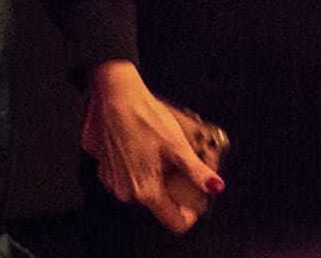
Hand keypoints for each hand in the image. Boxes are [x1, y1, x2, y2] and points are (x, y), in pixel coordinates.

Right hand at [83, 61, 223, 233]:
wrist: (114, 98)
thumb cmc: (144, 117)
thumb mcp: (177, 145)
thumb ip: (196, 171)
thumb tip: (215, 186)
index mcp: (145, 190)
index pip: (174, 222)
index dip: (190, 214)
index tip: (198, 200)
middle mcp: (126, 193)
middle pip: (159, 202)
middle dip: (174, 186)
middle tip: (182, 161)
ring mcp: (113, 183)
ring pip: (143, 189)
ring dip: (156, 175)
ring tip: (164, 149)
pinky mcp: (105, 170)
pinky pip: (128, 177)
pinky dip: (139, 166)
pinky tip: (145, 145)